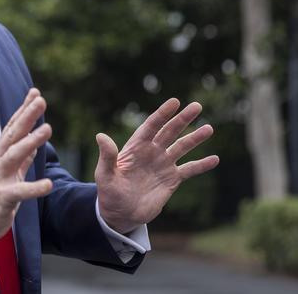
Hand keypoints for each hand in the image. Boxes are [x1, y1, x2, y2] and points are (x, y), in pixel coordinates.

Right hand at [0, 88, 52, 249]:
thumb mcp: (9, 171)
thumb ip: (22, 156)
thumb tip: (36, 140)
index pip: (13, 127)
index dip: (24, 109)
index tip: (36, 93)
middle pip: (13, 134)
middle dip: (27, 116)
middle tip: (41, 101)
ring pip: (14, 156)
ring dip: (31, 141)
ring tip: (48, 129)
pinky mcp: (1, 197)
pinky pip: (19, 191)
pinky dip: (34, 188)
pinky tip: (48, 185)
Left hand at [95, 98, 218, 233]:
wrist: (121, 213)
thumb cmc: (109, 192)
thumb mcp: (105, 174)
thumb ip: (107, 156)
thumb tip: (100, 136)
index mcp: (136, 147)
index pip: (151, 126)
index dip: (162, 114)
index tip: (174, 102)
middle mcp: (151, 152)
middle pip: (169, 131)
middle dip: (182, 119)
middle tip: (197, 105)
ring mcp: (163, 164)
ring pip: (182, 147)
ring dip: (195, 138)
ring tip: (209, 129)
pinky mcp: (172, 179)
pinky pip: (189, 169)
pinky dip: (202, 165)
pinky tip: (215, 159)